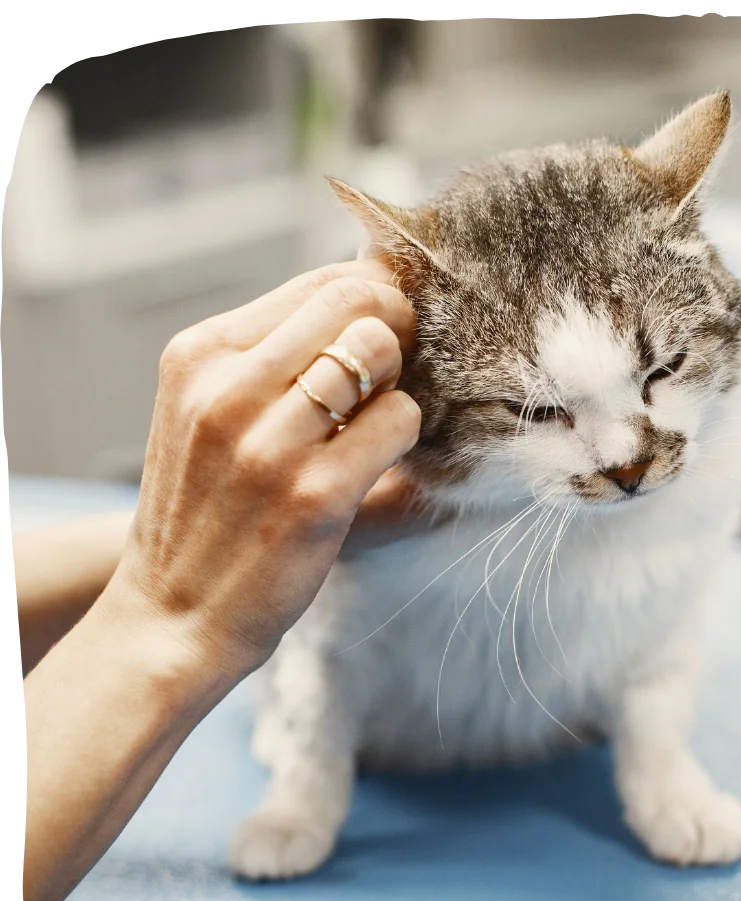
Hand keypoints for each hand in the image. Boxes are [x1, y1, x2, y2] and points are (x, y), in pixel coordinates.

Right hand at [100, 259, 422, 679]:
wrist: (174, 615)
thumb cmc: (206, 510)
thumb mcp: (205, 413)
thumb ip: (268, 357)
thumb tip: (367, 297)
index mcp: (199, 356)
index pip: (319, 284)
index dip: (372, 300)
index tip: (386, 332)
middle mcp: (226, 388)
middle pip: (356, 304)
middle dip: (396, 329)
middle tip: (395, 374)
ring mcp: (269, 442)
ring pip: (380, 352)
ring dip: (397, 385)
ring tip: (375, 424)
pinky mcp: (314, 494)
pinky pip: (399, 419)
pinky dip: (406, 435)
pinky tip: (381, 462)